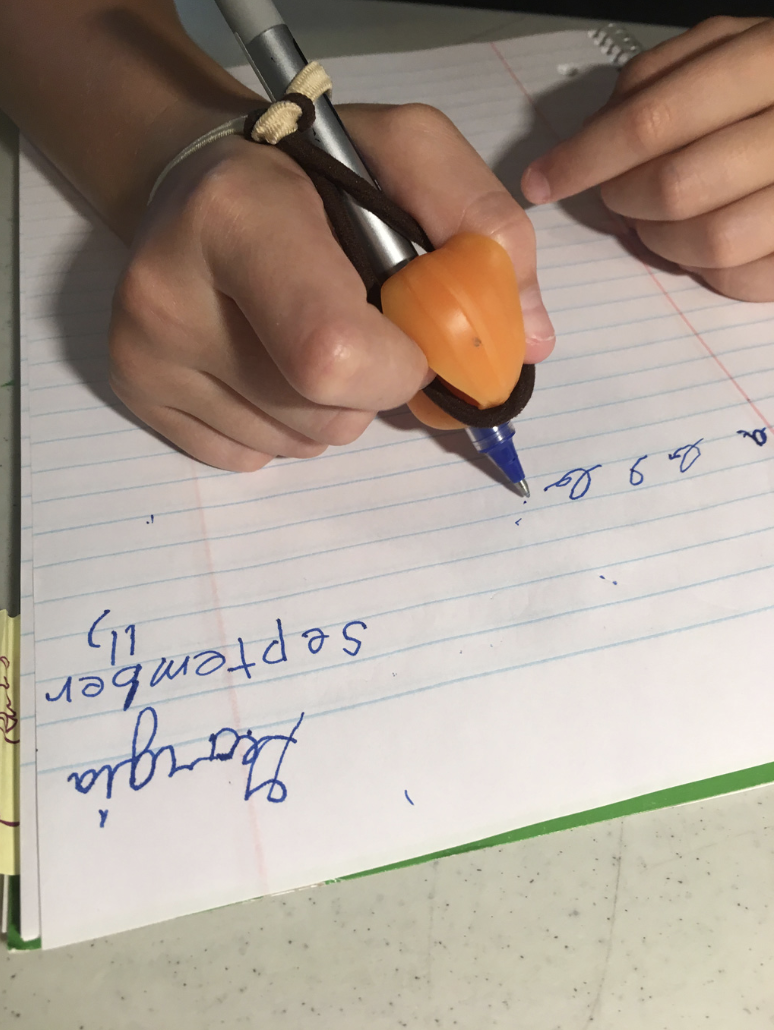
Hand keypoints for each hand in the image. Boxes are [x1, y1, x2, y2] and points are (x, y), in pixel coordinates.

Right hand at [109, 103, 554, 471]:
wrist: (194, 179)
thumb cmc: (312, 171)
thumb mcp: (408, 153)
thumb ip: (483, 228)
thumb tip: (528, 342)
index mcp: (238, 216)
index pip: (336, 355)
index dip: (400, 366)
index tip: (413, 336)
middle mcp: (167, 292)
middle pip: (324, 416)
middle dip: (373, 389)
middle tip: (355, 322)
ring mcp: (145, 352)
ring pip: (297, 445)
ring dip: (332, 408)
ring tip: (305, 333)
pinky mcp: (136, 393)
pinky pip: (252, 459)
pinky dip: (283, 426)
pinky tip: (267, 360)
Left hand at [521, 17, 773, 301]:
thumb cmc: (771, 89)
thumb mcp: (724, 53)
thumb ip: (657, 83)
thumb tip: (590, 139)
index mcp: (766, 61)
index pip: (652, 119)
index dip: (585, 157)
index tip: (542, 181)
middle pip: (676, 186)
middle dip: (626, 202)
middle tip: (618, 198)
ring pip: (712, 240)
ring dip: (663, 241)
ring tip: (659, 221)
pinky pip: (746, 280)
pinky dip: (708, 271)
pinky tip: (701, 243)